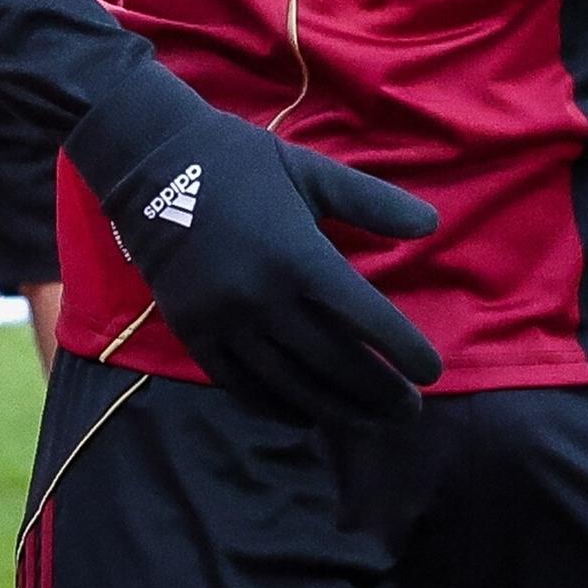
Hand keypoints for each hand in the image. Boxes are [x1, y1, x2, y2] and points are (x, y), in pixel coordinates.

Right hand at [69, 65, 441, 424]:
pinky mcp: (193, 333)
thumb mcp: (314, 172)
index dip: (401, 348)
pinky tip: (306, 416)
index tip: (432, 372)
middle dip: (377, 391)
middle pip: (332, 360)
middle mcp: (264, 299)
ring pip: (289, 382)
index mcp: (299, 257)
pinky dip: (276, 406)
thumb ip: (373, 203)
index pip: (364, 317)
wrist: (154, 165)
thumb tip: (431, 224)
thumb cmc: (244, 164)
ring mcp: (225, 321)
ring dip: (335, 408)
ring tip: (370, 423)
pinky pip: (240, 384)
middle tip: (410, 411)